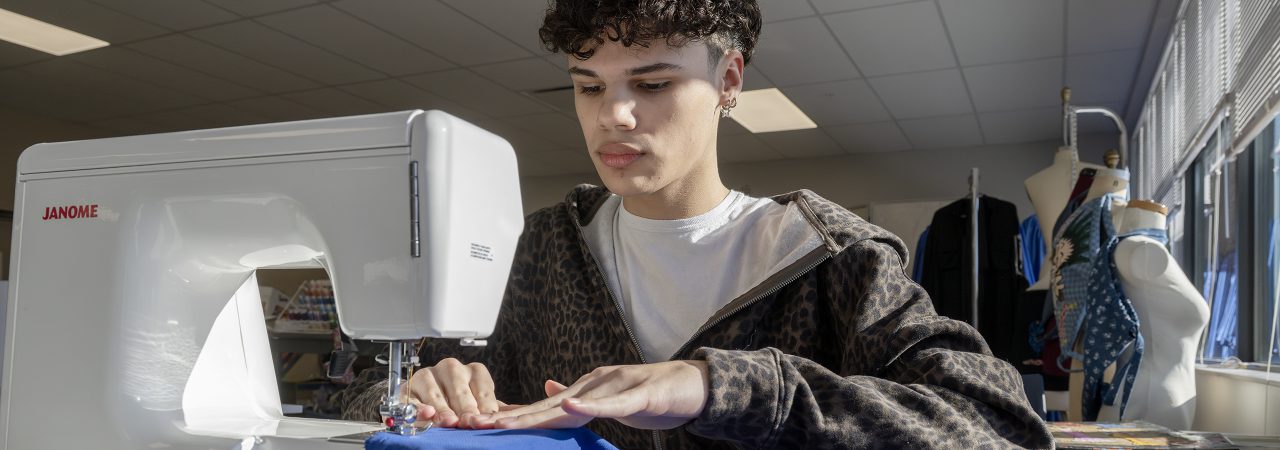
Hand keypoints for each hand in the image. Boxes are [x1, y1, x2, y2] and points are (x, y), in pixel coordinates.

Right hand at [402, 358, 508, 427]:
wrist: (427, 403)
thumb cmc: (460, 404)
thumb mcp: (480, 404)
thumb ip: (494, 409)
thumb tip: (516, 415)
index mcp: (473, 371)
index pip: (482, 386)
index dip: (485, 403)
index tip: (487, 418)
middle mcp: (450, 368)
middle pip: (458, 385)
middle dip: (464, 405)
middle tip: (468, 421)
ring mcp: (427, 376)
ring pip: (434, 390)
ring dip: (442, 407)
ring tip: (449, 421)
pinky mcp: (408, 388)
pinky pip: (411, 398)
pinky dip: (418, 407)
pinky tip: (426, 414)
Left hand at [463, 360, 709, 429]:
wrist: (692, 384)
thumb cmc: (652, 394)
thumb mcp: (609, 397)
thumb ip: (579, 395)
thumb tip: (548, 388)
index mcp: (587, 389)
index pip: (543, 407)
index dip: (513, 415)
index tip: (482, 424)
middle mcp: (595, 383)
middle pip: (547, 405)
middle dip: (513, 416)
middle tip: (480, 424)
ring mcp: (615, 386)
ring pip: (571, 404)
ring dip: (537, 414)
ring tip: (507, 421)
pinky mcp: (639, 394)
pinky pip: (610, 403)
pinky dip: (588, 407)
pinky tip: (567, 407)